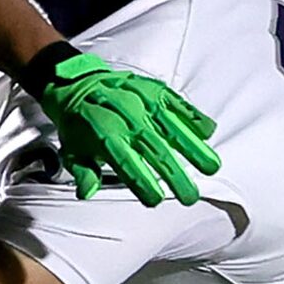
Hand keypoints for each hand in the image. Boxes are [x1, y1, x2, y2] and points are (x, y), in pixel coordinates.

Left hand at [29, 50, 219, 204]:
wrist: (78, 83)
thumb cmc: (78, 123)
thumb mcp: (72, 150)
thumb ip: (84, 172)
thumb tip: (86, 192)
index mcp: (105, 134)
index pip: (128, 163)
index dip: (142, 182)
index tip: (155, 200)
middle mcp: (128, 118)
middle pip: (157, 151)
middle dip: (176, 176)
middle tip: (190, 197)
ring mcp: (144, 102)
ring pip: (174, 128)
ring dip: (194, 149)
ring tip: (211, 167)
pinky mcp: (155, 91)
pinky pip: (178, 104)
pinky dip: (194, 117)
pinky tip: (208, 133)